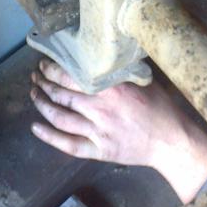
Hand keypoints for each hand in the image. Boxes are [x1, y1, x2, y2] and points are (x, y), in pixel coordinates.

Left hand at [30, 60, 206, 203]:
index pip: (72, 75)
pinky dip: (49, 136)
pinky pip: (68, 144)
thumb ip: (118, 70)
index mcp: (111, 88)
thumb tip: (99, 55)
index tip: (45, 64)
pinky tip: (35, 127)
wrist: (171, 142)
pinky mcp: (99, 151)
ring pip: (60, 117)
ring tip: (35, 94)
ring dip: (42, 105)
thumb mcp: (140, 80)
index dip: (53, 69)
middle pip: (62, 94)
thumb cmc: (159, 107)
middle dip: (44, 83)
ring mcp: (98, 131)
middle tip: (36, 77)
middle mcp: (101, 108)